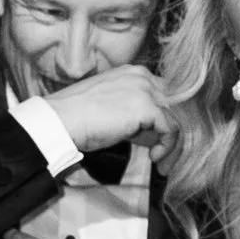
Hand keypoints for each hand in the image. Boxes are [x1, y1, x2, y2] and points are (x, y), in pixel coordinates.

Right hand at [37, 62, 166, 156]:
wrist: (62, 120)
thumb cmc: (80, 118)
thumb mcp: (114, 110)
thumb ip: (137, 116)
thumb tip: (155, 135)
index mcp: (135, 74)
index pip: (166, 96)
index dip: (167, 122)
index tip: (160, 144)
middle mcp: (143, 76)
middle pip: (177, 106)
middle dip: (176, 134)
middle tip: (167, 158)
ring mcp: (146, 89)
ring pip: (178, 118)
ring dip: (174, 146)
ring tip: (163, 164)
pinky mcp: (146, 106)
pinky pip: (171, 129)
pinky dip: (167, 147)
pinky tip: (154, 158)